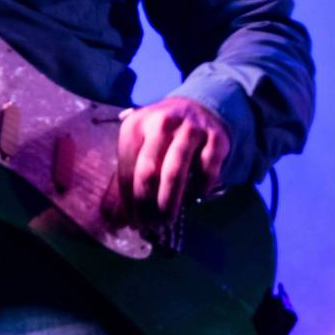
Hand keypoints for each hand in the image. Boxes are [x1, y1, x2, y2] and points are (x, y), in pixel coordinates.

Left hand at [109, 97, 229, 232]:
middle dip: (145, 204)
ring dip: (168, 203)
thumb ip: (129, 173)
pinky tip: (192, 199)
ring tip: (164, 222)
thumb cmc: (159, 134)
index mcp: (135, 125)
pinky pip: (206, 173)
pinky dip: (198, 190)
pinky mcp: (216, 139)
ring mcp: (190, 130)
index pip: (127, 169)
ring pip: (175, 174)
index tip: (130, 220)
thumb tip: (119, 218)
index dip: (128, 198)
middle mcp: (162, 124)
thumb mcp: (139, 142)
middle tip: (147, 226)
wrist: (194, 107)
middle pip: (148, 172)